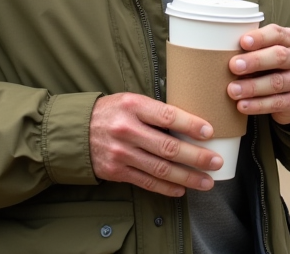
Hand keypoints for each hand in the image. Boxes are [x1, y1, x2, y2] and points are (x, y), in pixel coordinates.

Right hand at [89, 92, 221, 196]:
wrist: (74, 132)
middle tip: (215, 162)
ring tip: (207, 181)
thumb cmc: (110, 112)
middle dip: (196, 157)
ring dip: (187, 177)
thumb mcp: (130, 100)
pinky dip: (167, 187)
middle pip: (168, 147)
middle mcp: (127, 130)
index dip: (191, 125)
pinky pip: (147, 182)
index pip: (167, 116)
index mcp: (133, 106)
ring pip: (161, 169)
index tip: (209, 132)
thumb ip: (155, 110)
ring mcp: (121, 153)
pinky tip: (182, 188)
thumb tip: (191, 121)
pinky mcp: (117, 171)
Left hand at [227, 24, 289, 124]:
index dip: (259, 38)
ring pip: (277, 82)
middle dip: (255, 61)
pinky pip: (277, 103)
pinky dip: (258, 105)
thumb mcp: (265, 51)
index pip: (276, 34)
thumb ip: (251, 49)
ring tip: (233, 90)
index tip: (242, 42)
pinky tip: (243, 105)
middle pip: (279, 56)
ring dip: (252, 86)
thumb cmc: (271, 65)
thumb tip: (221, 50)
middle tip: (233, 66)